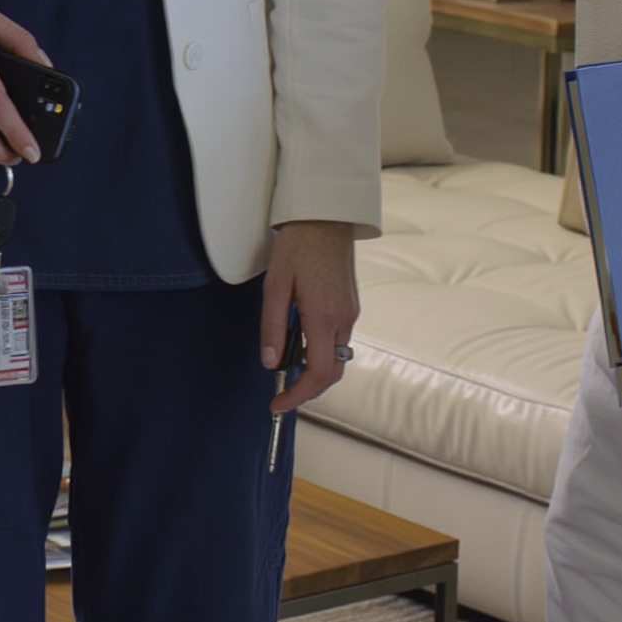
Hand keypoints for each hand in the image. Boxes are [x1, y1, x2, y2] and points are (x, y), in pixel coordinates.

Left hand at [261, 220, 358, 411]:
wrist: (326, 216)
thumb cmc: (298, 246)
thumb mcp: (275, 285)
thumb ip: (272, 326)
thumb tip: (270, 362)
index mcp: (324, 317)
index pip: (318, 374)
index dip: (298, 396)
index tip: (278, 404)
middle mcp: (344, 319)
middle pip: (331, 373)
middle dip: (307, 389)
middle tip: (281, 393)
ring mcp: (351, 312)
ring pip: (336, 357)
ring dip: (314, 370)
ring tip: (286, 366)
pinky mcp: (351, 304)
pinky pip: (338, 340)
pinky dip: (321, 352)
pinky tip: (301, 342)